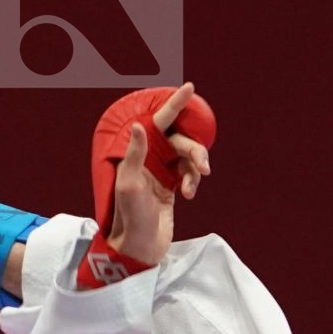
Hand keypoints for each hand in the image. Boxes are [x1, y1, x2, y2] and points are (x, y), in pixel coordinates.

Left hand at [104, 82, 212, 265]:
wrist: (139, 246)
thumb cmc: (130, 215)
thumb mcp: (129, 184)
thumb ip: (135, 154)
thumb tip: (140, 125)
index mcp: (139, 154)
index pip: (159, 122)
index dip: (175, 105)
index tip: (190, 87)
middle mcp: (150, 159)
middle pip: (181, 142)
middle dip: (195, 151)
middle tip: (204, 167)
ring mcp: (161, 172)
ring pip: (188, 158)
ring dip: (195, 169)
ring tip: (191, 188)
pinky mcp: (171, 187)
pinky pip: (189, 175)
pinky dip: (192, 182)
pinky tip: (188, 196)